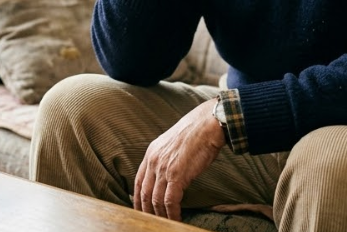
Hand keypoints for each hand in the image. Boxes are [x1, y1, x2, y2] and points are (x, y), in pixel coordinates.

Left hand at [133, 99, 224, 220]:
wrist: (208, 124)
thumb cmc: (196, 133)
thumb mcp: (173, 143)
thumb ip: (166, 158)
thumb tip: (168, 174)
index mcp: (151, 153)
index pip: (138, 182)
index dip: (138, 199)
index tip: (140, 210)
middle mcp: (154, 161)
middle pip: (144, 194)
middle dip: (146, 211)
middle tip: (151, 222)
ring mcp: (164, 168)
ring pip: (156, 200)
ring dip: (160, 216)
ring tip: (165, 224)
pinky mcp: (177, 175)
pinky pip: (170, 201)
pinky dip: (172, 214)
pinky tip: (176, 219)